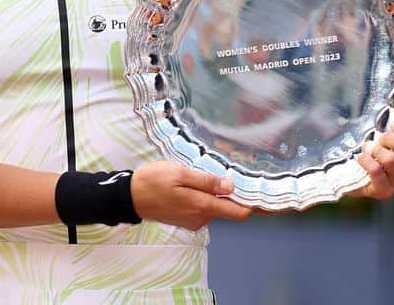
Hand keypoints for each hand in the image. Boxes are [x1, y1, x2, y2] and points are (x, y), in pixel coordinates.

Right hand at [131, 161, 251, 229]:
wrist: (129, 197)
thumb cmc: (153, 181)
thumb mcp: (179, 174)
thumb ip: (206, 181)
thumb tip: (231, 187)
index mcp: (203, 206)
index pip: (239, 212)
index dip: (253, 204)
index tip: (264, 193)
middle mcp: (202, 218)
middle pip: (228, 209)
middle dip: (231, 194)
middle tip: (234, 172)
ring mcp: (193, 220)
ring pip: (214, 207)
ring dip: (215, 194)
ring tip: (208, 175)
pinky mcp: (185, 219)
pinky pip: (202, 209)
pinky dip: (203, 198)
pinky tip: (194, 184)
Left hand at [351, 119, 393, 200]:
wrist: (344, 174)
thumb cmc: (360, 147)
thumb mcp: (372, 129)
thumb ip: (381, 117)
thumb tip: (384, 92)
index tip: (391, 124)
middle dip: (390, 138)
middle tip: (377, 139)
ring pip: (392, 159)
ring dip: (375, 151)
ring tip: (367, 150)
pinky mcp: (384, 192)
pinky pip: (377, 172)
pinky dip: (366, 161)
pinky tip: (360, 158)